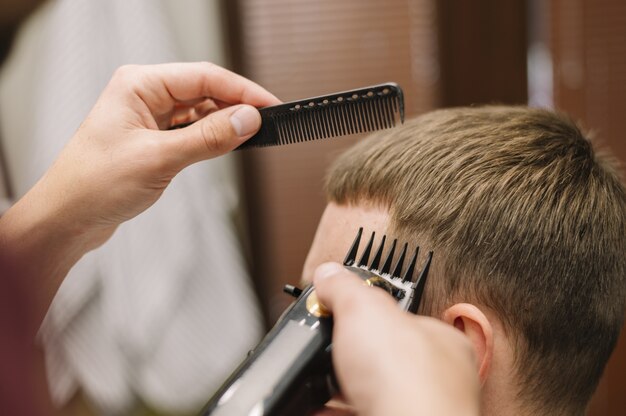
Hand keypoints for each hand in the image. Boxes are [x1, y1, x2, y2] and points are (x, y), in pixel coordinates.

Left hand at [39, 62, 278, 244]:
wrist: (67, 218)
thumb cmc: (94, 185)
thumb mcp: (159, 159)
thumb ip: (207, 138)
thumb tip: (247, 120)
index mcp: (139, 85)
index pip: (203, 76)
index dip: (241, 90)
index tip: (269, 105)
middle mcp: (143, 95)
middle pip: (204, 90)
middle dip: (235, 106)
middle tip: (266, 123)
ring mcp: (148, 117)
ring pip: (199, 111)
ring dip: (223, 123)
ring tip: (249, 136)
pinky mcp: (152, 139)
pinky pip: (190, 130)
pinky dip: (210, 137)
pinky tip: (225, 144)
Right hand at [313, 263, 479, 415]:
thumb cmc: (408, 380)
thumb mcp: (365, 310)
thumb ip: (345, 289)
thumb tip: (328, 274)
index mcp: (441, 343)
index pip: (406, 319)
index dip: (372, 315)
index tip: (343, 314)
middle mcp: (434, 382)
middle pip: (384, 360)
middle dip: (349, 357)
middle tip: (325, 349)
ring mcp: (413, 410)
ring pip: (369, 395)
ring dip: (335, 389)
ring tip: (311, 379)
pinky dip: (328, 411)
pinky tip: (312, 406)